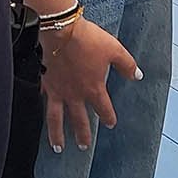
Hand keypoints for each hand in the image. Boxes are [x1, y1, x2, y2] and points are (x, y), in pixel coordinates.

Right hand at [41, 14, 140, 152]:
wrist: (60, 31)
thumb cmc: (87, 39)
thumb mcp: (114, 50)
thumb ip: (127, 65)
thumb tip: (138, 76)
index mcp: (93, 88)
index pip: (103, 109)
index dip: (108, 117)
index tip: (110, 124)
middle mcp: (75, 94)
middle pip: (79, 120)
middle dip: (82, 135)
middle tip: (83, 146)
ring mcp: (58, 90)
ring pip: (56, 119)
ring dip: (57, 134)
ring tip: (58, 147)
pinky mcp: (44, 82)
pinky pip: (42, 100)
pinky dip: (41, 108)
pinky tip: (39, 113)